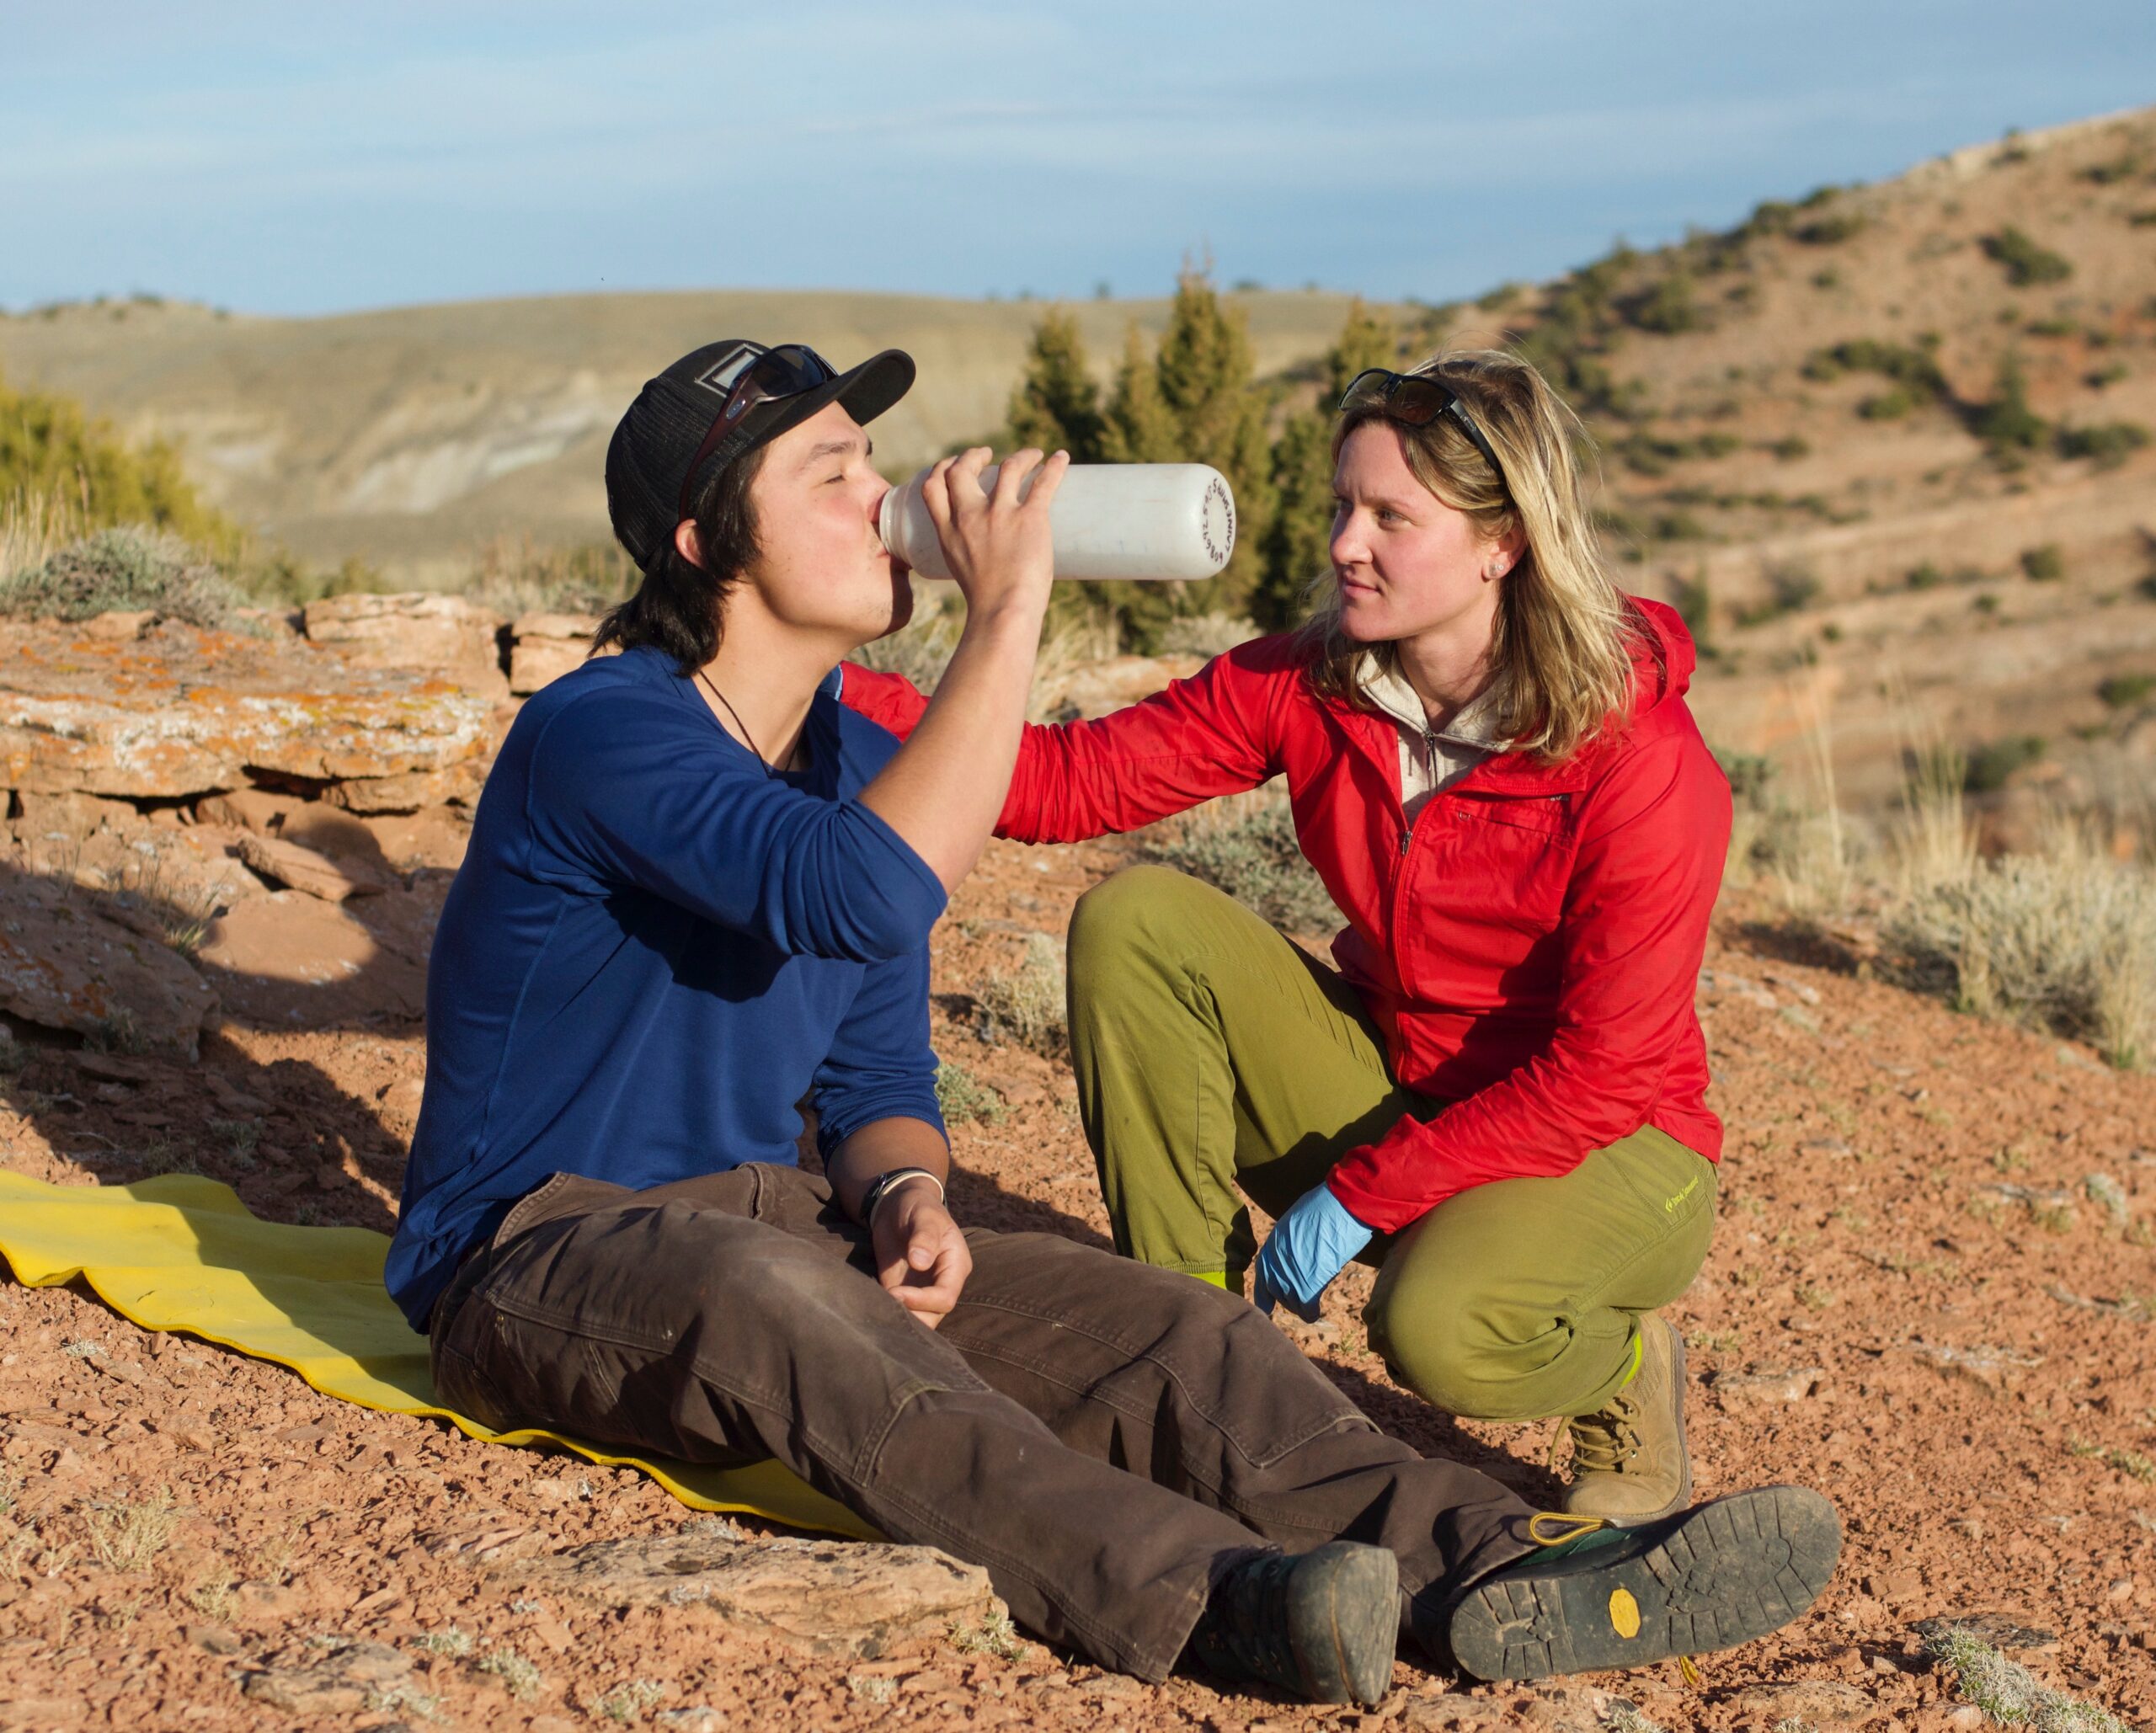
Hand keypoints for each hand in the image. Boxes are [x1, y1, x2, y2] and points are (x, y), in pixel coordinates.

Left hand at [870, 1184, 972, 1328]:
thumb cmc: (918, 1207)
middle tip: (885, 1306)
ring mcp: (922, 1290)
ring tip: (877, 1311)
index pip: (946, 1297)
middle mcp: (942, 1283)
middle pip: (934, 1316)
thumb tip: (920, 1262)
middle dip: (912, 1317)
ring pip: (919, 1320)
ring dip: (900, 1320)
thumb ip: (924, 1237)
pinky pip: (900, 1312)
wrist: (898, 1205)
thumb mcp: (924, 1216)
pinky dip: (887, 1314)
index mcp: (955, 1266)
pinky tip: (872, 1308)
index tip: (896, 1292)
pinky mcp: (902, 1291)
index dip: (923, 1301)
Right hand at [918, 445, 1067, 625]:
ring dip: (1021, 456)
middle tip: (987, 455)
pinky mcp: (1030, 517)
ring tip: (1032, 455)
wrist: (1003, 611)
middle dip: (972, 456)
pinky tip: (1062, 458)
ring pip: (1008, 467)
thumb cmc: (987, 604)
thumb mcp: (962, 572)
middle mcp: (970, 516)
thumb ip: (968, 555)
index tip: (953, 465)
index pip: (933, 487)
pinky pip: (1044, 483)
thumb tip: (989, 558)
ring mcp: (1000, 514)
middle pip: (962, 469)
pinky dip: (1054, 467)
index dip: (941, 469)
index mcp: (948, 532)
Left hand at [1251, 1185, 1372, 1322]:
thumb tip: (1296, 1253)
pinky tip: (1315, 1310)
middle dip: (1290, 1298)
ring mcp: (1288, 1277)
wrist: (1339, 1207)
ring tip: (1314, 1296)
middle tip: (1306, 1294)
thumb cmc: (1325, 1208)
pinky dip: (1311, 1312)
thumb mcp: (1296, 1223)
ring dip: (1301, 1304)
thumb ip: (1290, 1243)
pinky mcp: (1306, 1287)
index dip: (1266, 1294)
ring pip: (1291, 1304)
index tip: (1267, 1307)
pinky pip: (1305, 1310)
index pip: (1262, 1278)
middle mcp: (1274, 1264)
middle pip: (1277, 1294)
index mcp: (1271, 1246)